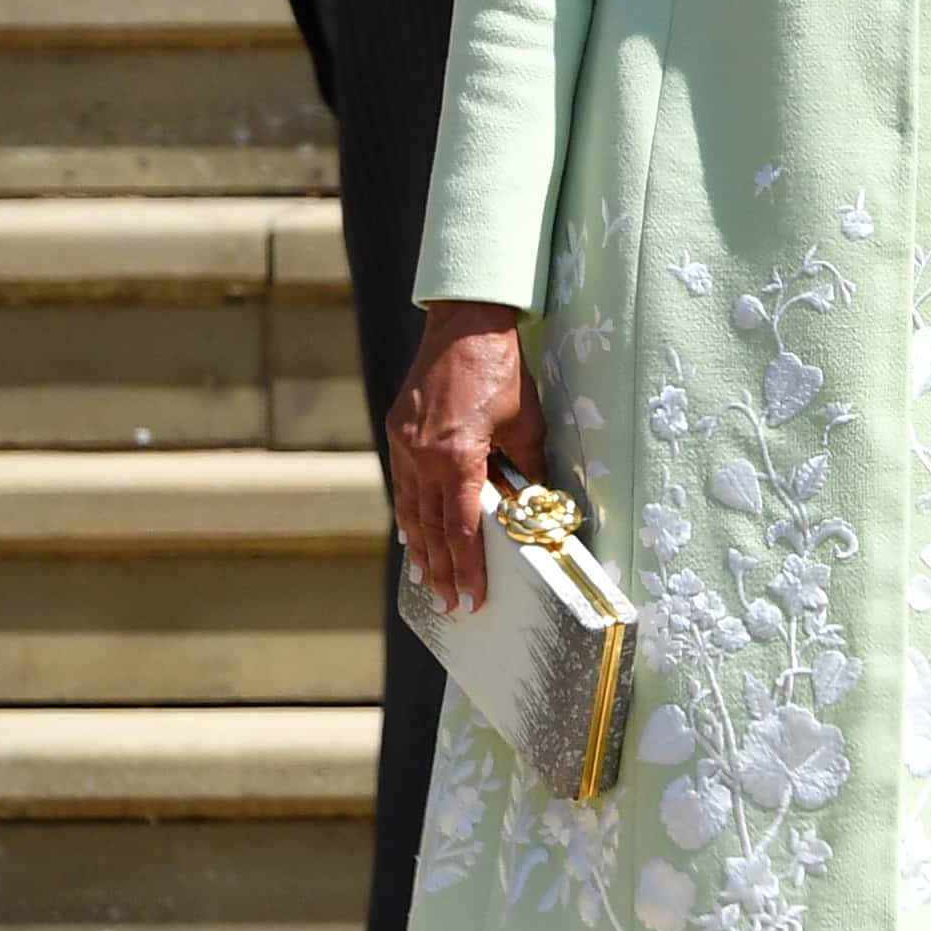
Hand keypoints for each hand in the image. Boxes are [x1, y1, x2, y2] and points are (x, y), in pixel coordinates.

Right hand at [387, 301, 545, 616]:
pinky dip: (408, 514)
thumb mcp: (528, 423)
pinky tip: (412, 535)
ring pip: (411, 510)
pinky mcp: (398, 433)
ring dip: (421, 549)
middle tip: (450, 604)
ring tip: (428, 582)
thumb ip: (526, 468)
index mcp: (458, 457)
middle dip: (443, 570)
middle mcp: (424, 457)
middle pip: (432, 528)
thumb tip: (532, 504)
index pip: (462, 527)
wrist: (464, 326)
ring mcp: (405, 446)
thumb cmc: (502, 372)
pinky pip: (402, 485)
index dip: (468, 566)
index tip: (473, 595)